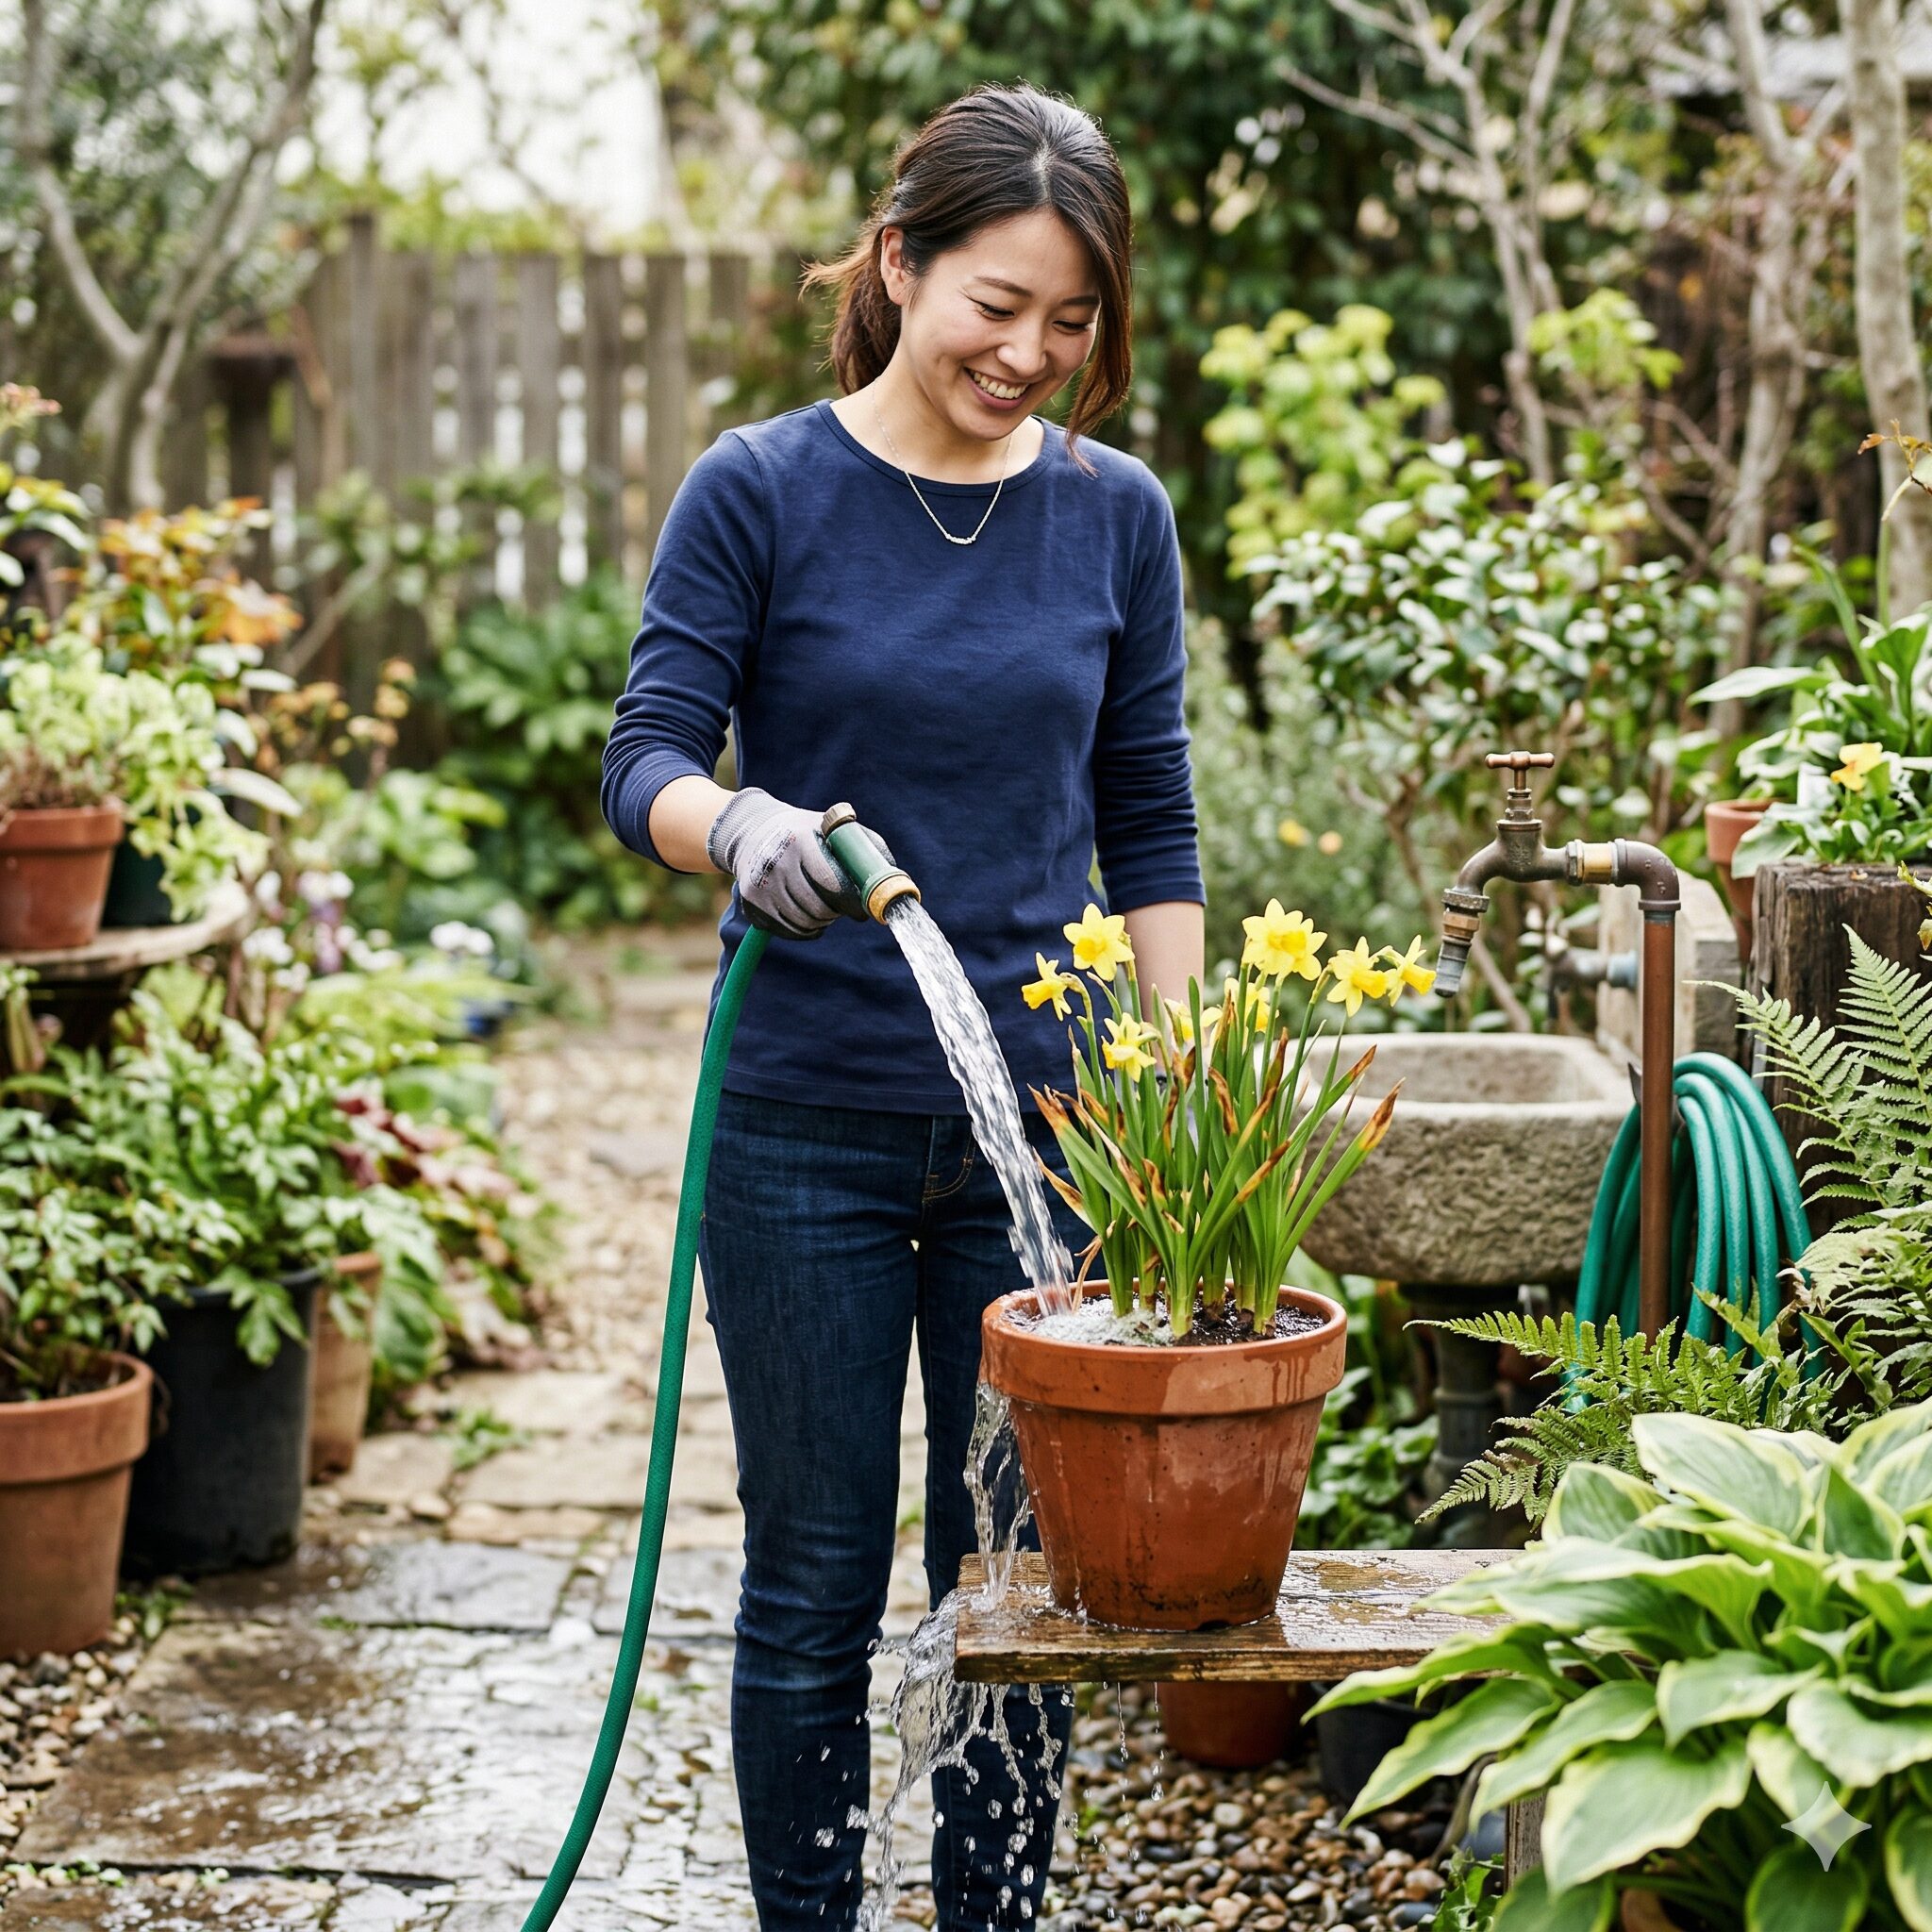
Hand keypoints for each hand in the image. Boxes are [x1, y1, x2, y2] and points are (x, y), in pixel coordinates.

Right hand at [705, 787, 884, 937]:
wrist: (754, 831)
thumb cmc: (808, 833)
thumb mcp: (835, 829)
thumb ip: (868, 848)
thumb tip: (897, 884)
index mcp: (800, 840)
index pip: (832, 883)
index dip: (853, 903)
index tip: (865, 910)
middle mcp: (775, 862)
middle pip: (819, 909)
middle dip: (838, 912)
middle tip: (841, 905)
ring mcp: (759, 884)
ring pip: (805, 924)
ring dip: (822, 921)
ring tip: (823, 904)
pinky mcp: (751, 903)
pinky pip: (789, 932)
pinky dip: (806, 929)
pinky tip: (806, 912)